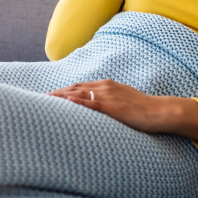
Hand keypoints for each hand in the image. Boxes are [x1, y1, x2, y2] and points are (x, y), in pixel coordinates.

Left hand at [47, 79, 197, 143]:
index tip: (48, 96)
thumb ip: (107, 102)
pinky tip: (67, 101)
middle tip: (39, 99)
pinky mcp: (113, 107)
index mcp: (106, 85)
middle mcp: (104, 87)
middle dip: (56, 93)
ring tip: (45, 101)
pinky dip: (78, 101)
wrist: (159, 111)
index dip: (62, 91)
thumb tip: (95, 110)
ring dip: (61, 96)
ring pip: (79, 94)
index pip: (79, 87)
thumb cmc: (142, 110)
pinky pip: (92, 104)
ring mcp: (108, 96)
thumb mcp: (121, 101)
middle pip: (74, 88)